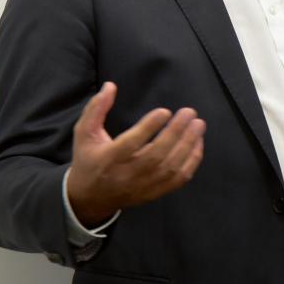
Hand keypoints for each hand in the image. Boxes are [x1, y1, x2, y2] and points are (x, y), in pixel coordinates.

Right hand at [66, 82, 206, 226]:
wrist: (91, 198)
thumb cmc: (90, 158)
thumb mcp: (85, 132)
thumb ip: (96, 108)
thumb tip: (111, 86)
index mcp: (109, 158)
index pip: (131, 143)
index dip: (149, 127)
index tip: (165, 111)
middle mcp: (127, 174)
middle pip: (156, 155)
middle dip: (176, 132)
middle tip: (189, 112)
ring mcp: (143, 185)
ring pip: (170, 168)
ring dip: (188, 145)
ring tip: (198, 124)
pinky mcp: (155, 192)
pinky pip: (179, 179)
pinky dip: (192, 161)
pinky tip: (197, 143)